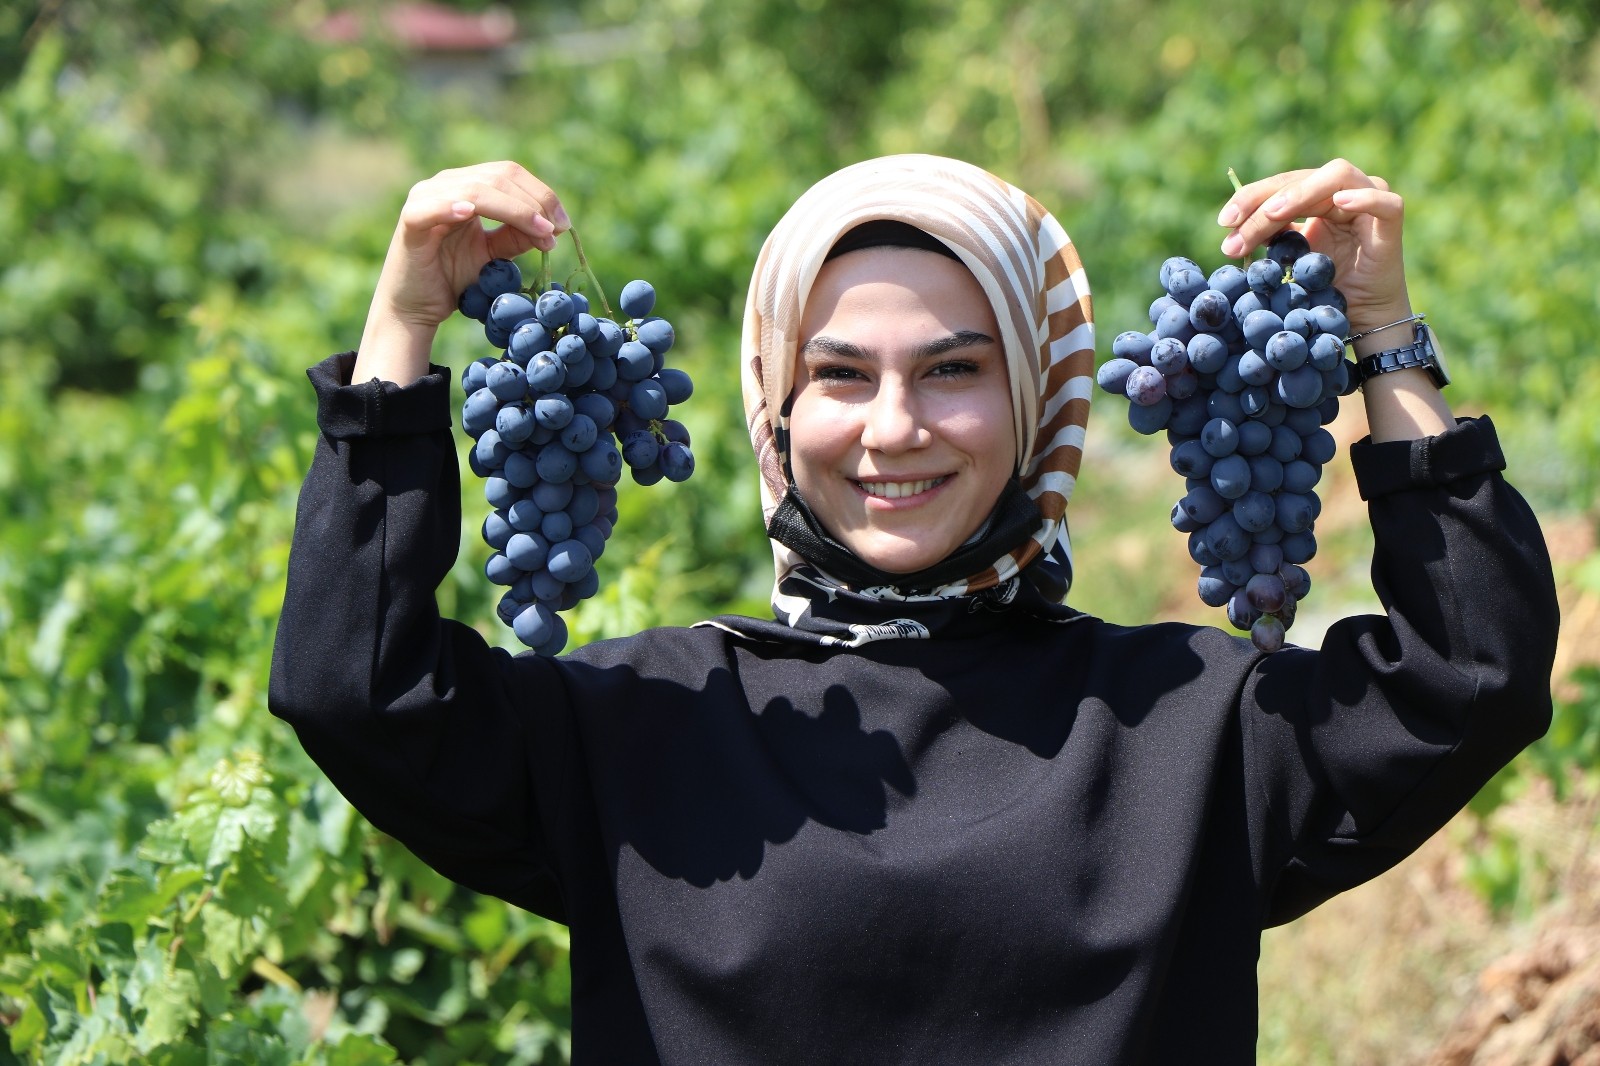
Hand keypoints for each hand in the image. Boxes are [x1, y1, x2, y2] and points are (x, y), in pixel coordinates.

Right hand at [375, 161, 568, 331]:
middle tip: (555, 229)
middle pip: (498, 177)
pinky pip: (432, 208)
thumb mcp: (493, 256)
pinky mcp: (410, 221)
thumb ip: (516, 238)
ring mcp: (425, 199)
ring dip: (513, 210)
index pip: (509, 174)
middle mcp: (446, 184)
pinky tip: (470, 213)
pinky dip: (452, 207)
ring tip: (538, 231)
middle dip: (533, 203)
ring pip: (476, 190)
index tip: (563, 224)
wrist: (416, 308)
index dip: (540, 194)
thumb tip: (551, 229)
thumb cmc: (452, 278)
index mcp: (466, 186)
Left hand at [1215, 158, 1409, 335]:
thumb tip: (1232, 230)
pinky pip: (1384, 203)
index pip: (1280, 186)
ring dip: (1301, 193)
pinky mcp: (1391, 221)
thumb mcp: (1287, 261)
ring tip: (1273, 214)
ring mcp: (1370, 201)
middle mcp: (1343, 192)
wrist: (1360, 319)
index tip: (1224, 221)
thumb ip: (1269, 238)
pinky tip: (1340, 203)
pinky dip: (1363, 199)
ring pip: (1337, 177)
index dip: (1250, 197)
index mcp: (1315, 198)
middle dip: (1264, 202)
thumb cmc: (1323, 290)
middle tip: (1236, 224)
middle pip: (1300, 180)